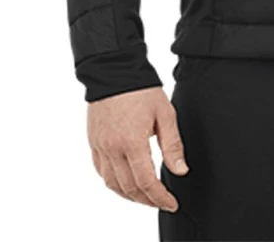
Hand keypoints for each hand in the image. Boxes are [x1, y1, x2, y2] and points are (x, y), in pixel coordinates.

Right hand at [87, 86, 188, 210]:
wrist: (114, 70)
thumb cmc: (141, 89)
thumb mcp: (165, 114)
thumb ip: (172, 145)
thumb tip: (180, 170)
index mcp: (132, 143)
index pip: (147, 183)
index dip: (160, 198)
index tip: (172, 203)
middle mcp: (113, 149)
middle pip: (129, 188)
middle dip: (148, 200)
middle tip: (162, 202)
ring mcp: (100, 147)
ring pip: (113, 184)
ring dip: (130, 196)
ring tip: (146, 198)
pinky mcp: (93, 143)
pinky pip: (102, 172)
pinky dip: (114, 184)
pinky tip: (125, 183)